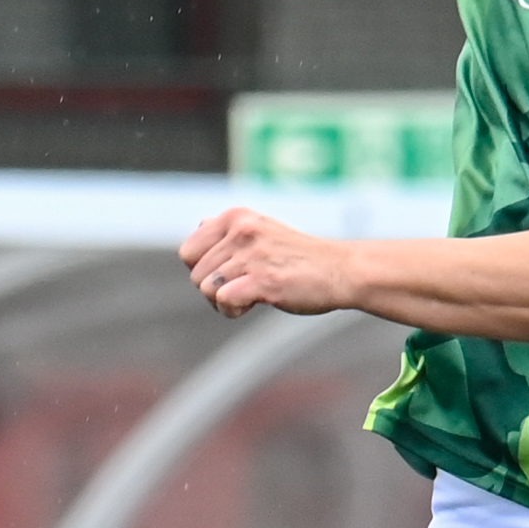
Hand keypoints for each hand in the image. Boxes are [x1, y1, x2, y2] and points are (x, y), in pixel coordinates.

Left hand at [176, 206, 356, 321]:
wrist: (341, 270)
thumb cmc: (299, 257)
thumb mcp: (261, 230)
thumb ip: (229, 229)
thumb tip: (200, 225)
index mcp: (236, 217)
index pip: (188, 251)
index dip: (202, 271)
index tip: (228, 275)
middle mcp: (241, 231)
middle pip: (195, 275)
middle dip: (213, 290)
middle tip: (242, 289)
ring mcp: (252, 255)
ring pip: (206, 289)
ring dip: (223, 302)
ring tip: (250, 297)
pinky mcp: (263, 279)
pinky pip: (223, 300)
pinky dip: (232, 311)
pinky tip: (252, 306)